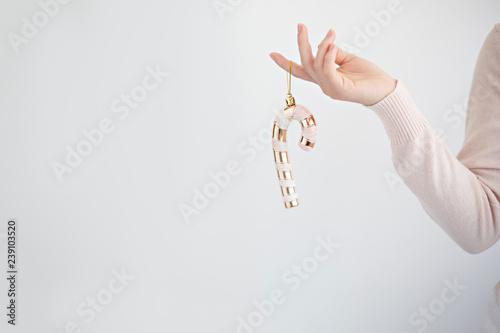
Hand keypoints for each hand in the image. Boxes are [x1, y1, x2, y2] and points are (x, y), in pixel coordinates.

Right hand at [270, 24, 396, 105]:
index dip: (286, 63)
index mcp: (324, 79)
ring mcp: (330, 89)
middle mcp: (324, 85)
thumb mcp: (348, 59)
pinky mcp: (340, 90)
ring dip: (322, 46)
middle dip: (301, 44)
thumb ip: (334, 53)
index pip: (301, 71)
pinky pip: (328, 70)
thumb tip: (325, 44)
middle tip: (301, 26)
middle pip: (305, 64)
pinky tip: (333, 45)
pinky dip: (328, 56)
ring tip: (331, 34)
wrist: (385, 90)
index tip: (272, 54)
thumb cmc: (369, 77)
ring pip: (316, 65)